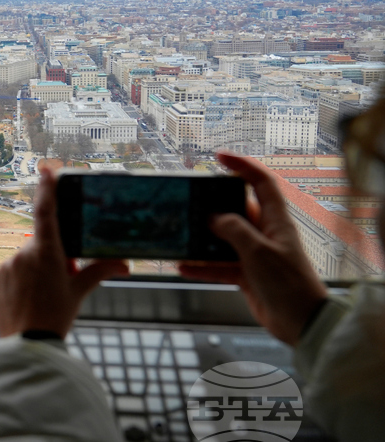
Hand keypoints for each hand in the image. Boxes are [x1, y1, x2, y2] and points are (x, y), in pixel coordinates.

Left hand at [0, 165, 128, 337]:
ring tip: (41, 296)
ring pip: (24, 259)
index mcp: (46, 253)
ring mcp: (5, 265)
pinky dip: (18, 279)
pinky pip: (9, 271)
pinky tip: (25, 299)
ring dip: (33, 270)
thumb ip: (99, 271)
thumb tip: (125, 264)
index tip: (46, 171)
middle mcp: (23, 253)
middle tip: (58, 281)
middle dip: (50, 257)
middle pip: (40, 245)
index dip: (47, 189)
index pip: (46, 213)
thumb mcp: (78, 292)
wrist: (27, 346)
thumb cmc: (56, 317)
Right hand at [179, 152, 326, 345]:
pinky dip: (202, 265)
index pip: (261, 183)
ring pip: (222, 239)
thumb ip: (234, 230)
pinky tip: (183, 266)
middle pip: (235, 210)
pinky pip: (219, 264)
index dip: (242, 166)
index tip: (219, 158)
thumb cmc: (289, 284)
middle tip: (188, 202)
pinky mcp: (246, 275)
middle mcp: (264, 233)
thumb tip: (213, 217)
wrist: (302, 324)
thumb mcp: (259, 252)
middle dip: (211, 206)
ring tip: (180, 235)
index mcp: (276, 221)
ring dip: (202, 239)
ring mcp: (254, 254)